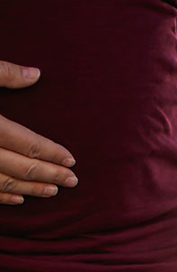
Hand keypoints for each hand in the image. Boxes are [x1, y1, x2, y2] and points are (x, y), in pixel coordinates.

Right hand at [0, 61, 77, 205]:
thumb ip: (4, 73)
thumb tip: (36, 73)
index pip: (27, 143)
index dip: (51, 153)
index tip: (72, 160)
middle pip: (21, 166)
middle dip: (49, 174)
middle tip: (73, 181)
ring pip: (5, 181)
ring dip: (31, 188)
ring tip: (54, 191)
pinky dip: (4, 195)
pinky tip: (20, 198)